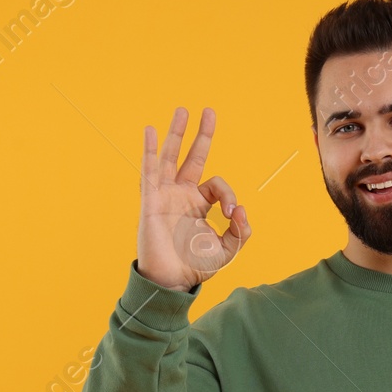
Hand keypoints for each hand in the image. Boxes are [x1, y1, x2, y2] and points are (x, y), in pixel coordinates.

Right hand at [136, 106, 251, 290]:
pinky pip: (150, 171)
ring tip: (182, 110)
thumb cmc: (195, 266)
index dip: (229, 195)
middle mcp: (182, 195)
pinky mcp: (151, 201)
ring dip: (176, 134)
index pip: (217, 185)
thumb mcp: (228, 250)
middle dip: (201, 135)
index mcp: (199, 204)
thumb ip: (240, 232)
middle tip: (209, 111)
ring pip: (171, 157)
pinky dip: (151, 151)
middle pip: (193, 157)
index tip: (232, 213)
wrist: (171, 281)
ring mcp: (165, 195)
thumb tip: (241, 210)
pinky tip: (152, 131)